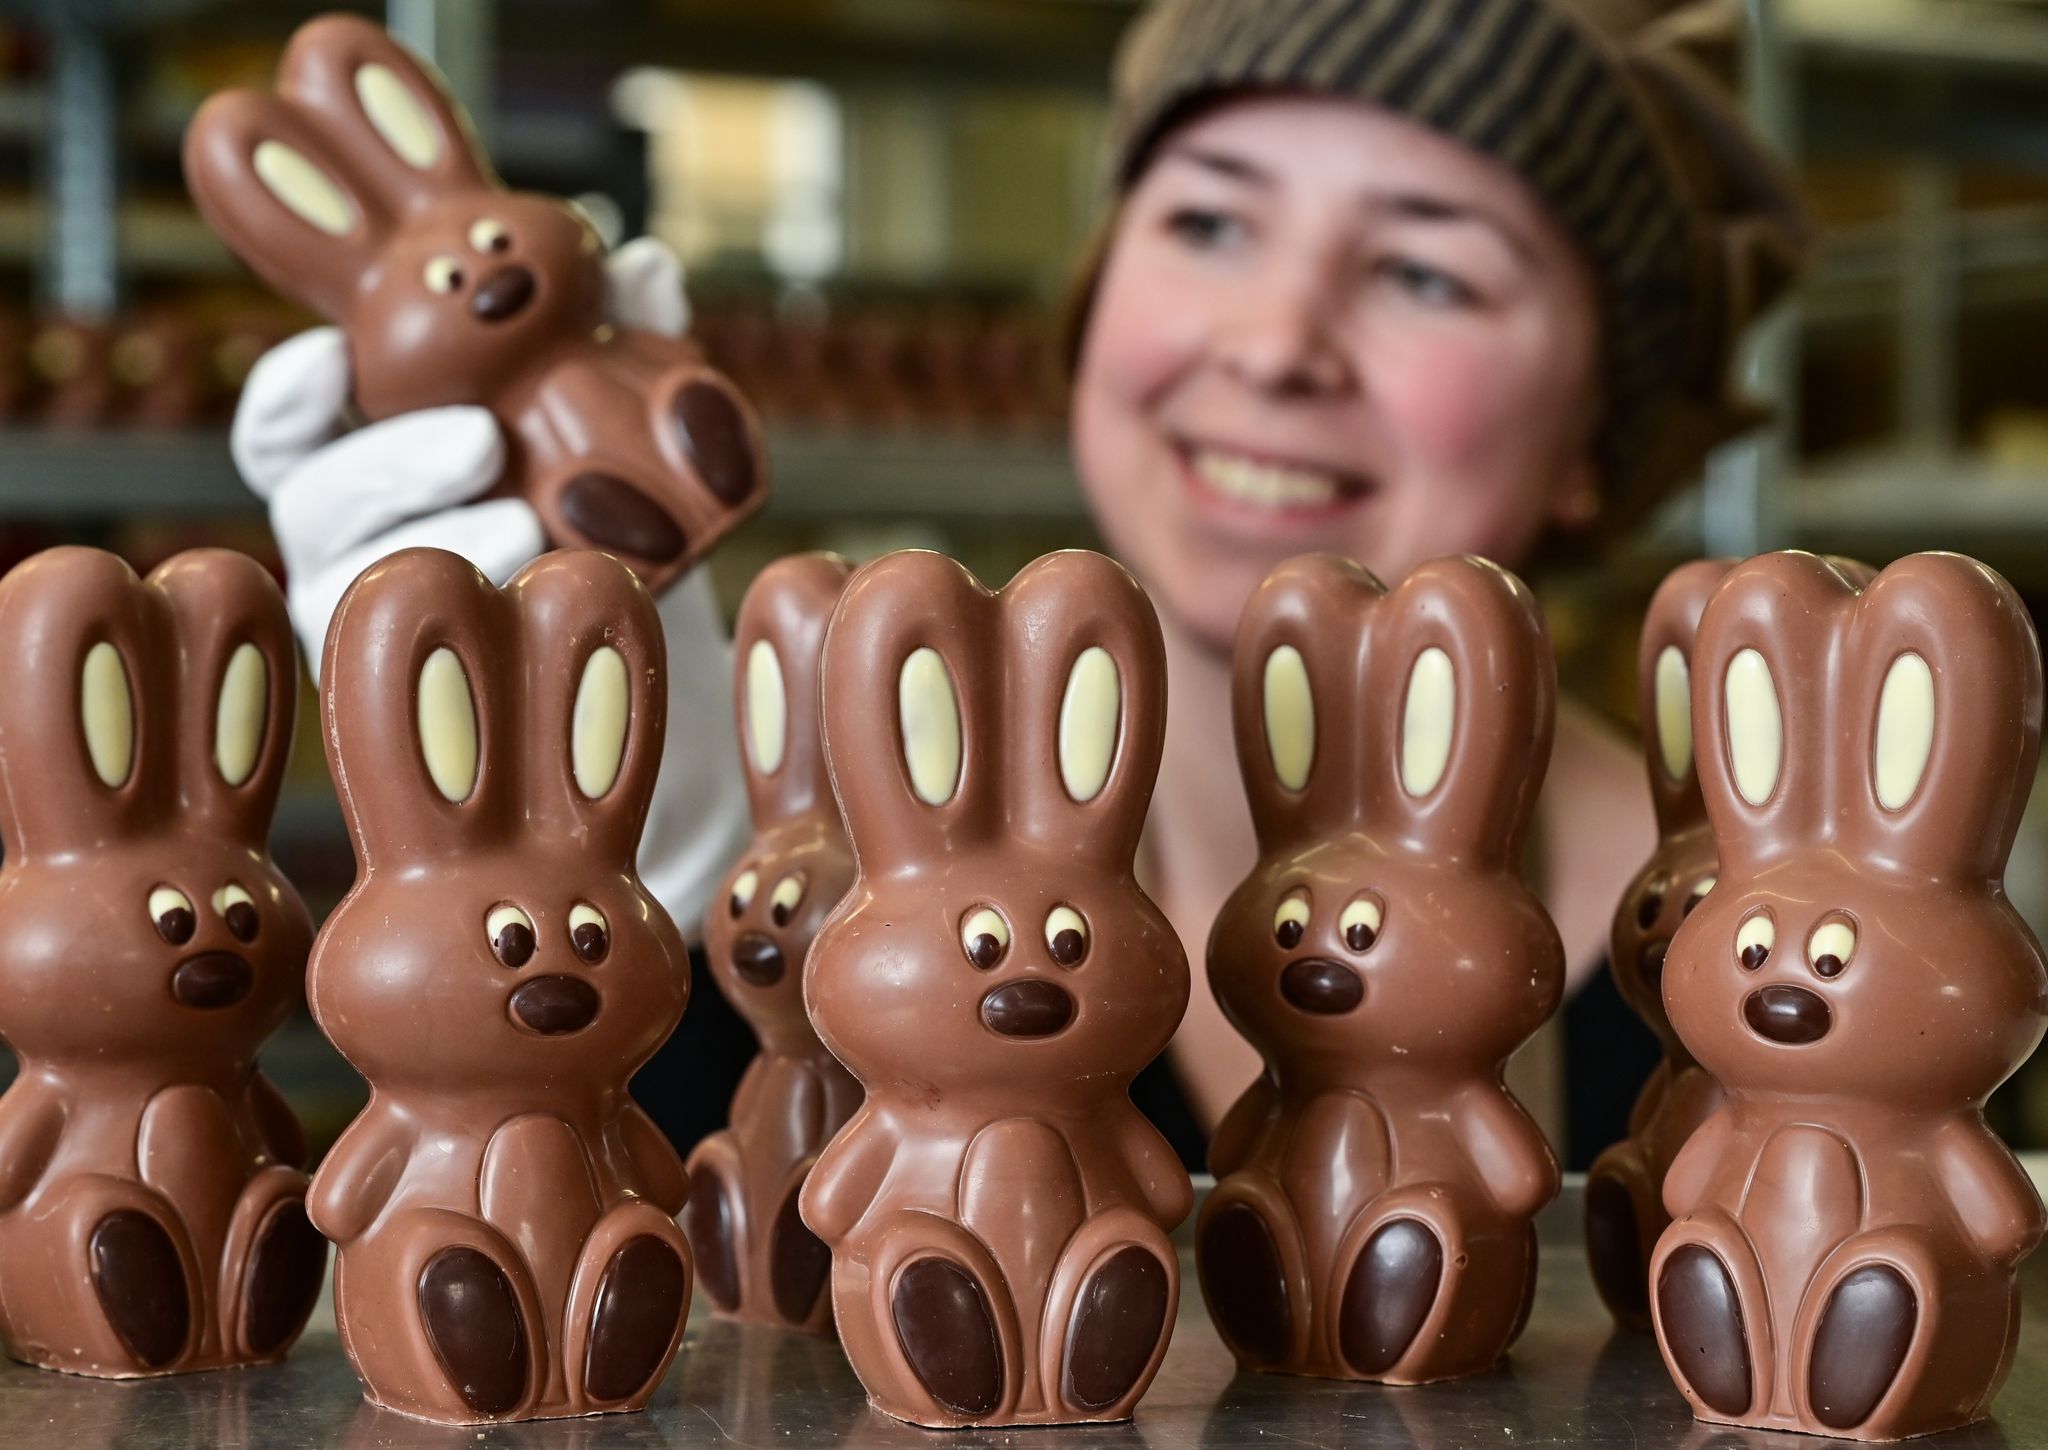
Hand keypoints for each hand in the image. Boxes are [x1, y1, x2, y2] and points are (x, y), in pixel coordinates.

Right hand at [231, 238, 689, 675]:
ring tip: (530, 520)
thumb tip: (643, 267)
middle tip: (483, 438)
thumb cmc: (599, 499)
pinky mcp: (425, 674)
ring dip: (448, 540)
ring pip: (368, 578)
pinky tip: (545, 586)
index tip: (332, 353)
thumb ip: (618, 334)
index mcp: (365, 452)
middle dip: (390, 463)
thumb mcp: (613, 407)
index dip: (289, 392)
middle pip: (316, 498)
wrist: (645, 627)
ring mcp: (379, 612)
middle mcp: (350, 536)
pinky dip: (487, 609)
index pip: (286, 426)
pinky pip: (433, 647)